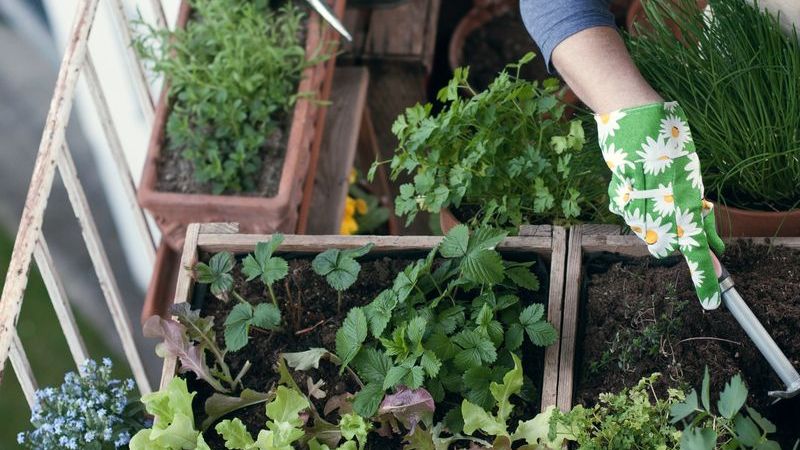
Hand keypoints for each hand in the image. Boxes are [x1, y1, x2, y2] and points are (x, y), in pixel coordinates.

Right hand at [596, 101, 724, 308]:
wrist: (633, 110)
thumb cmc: (668, 136)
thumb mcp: (690, 170)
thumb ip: (697, 206)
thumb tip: (711, 239)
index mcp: (686, 196)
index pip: (697, 248)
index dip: (704, 277)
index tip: (711, 303)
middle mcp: (661, 202)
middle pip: (665, 246)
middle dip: (671, 244)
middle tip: (677, 221)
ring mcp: (636, 198)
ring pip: (643, 232)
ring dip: (650, 223)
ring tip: (654, 194)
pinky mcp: (616, 191)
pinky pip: (624, 213)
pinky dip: (630, 207)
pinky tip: (634, 188)